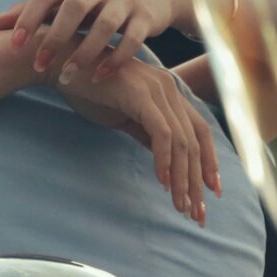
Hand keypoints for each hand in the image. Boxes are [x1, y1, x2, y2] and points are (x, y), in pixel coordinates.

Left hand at [0, 0, 189, 84]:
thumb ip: (32, 11)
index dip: (28, 17)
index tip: (14, 44)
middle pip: (73, 8)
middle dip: (55, 37)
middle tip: (40, 65)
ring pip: (104, 25)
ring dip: (85, 52)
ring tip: (70, 75)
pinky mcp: (146, 16)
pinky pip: (132, 38)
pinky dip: (117, 58)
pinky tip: (101, 75)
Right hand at [56, 55, 222, 223]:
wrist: (64, 63)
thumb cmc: (91, 89)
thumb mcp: (126, 116)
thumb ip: (148, 133)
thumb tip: (167, 163)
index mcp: (169, 93)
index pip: (200, 131)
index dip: (209, 161)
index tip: (212, 191)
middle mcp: (169, 89)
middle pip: (195, 140)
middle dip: (197, 180)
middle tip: (196, 213)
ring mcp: (157, 90)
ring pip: (181, 141)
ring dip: (181, 177)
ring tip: (180, 205)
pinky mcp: (141, 95)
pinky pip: (161, 133)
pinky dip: (164, 159)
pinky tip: (162, 181)